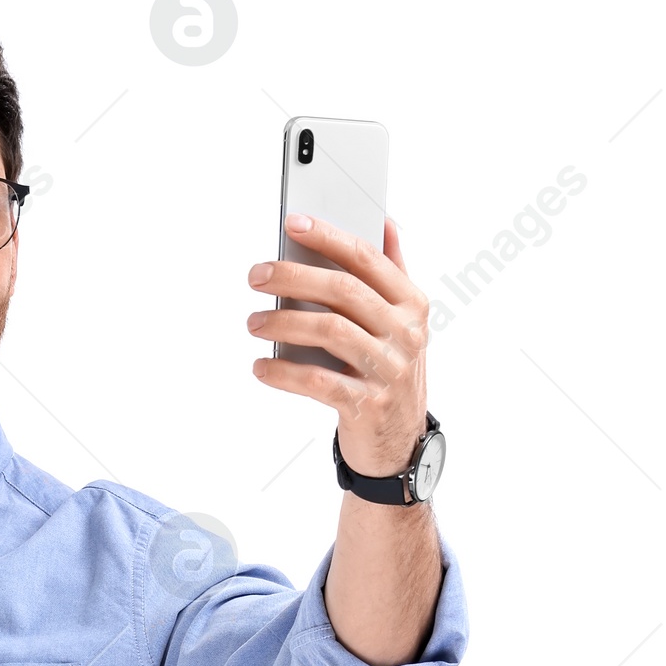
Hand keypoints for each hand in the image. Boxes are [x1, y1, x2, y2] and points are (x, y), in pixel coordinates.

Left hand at [246, 215, 427, 477]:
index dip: (328, 237)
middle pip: (342, 291)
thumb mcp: (402, 322)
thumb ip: (393, 273)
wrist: (399, 443)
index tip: (293, 224)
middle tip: (256, 275)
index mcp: (411, 303)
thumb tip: (384, 222)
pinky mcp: (367, 405)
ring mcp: (388, 370)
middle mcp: (405, 333)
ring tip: (254, 323)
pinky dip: (283, 373)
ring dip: (283, 323)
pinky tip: (261, 367)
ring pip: (328, 331)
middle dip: (293, 277)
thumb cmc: (389, 371)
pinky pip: (317, 382)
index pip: (366, 258)